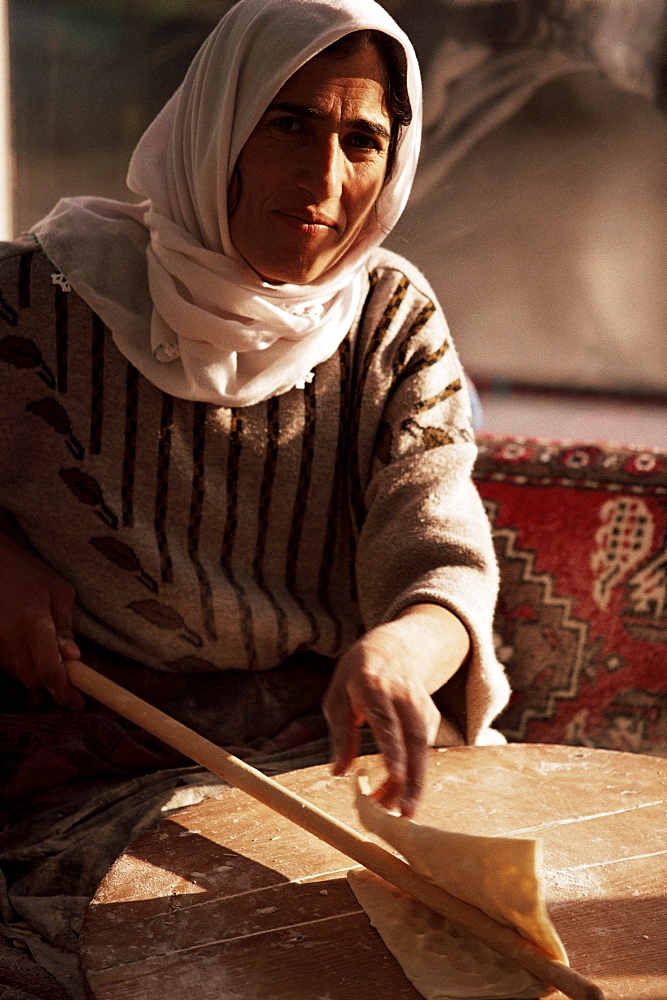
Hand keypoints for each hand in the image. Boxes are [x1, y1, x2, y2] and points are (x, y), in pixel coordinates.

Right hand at [0, 533, 82, 707]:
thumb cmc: (31, 574)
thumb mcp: (60, 593)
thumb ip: (66, 627)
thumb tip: (73, 658)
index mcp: (33, 621)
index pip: (48, 669)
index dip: (64, 691)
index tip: (77, 703)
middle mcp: (9, 635)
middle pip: (32, 679)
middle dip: (52, 684)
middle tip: (69, 680)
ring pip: (18, 675)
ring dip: (36, 675)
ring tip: (49, 658)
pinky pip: (6, 667)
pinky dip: (21, 666)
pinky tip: (30, 652)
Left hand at [322, 603, 469, 816]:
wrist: (397, 647)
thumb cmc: (358, 674)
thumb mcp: (338, 696)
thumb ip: (340, 732)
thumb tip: (338, 772)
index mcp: (373, 686)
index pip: (386, 720)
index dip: (393, 749)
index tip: (395, 776)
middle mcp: (403, 696)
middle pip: (415, 740)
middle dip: (414, 779)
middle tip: (406, 814)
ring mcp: (421, 706)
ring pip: (422, 750)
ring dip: (411, 784)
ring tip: (395, 813)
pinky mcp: (430, 718)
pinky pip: (421, 751)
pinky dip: (411, 775)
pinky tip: (396, 793)